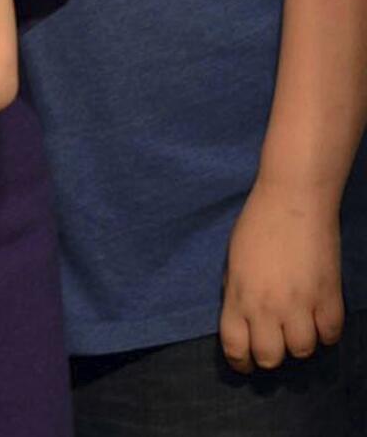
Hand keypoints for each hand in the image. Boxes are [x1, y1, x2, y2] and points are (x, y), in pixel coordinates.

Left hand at [219, 178, 343, 372]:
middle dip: (270, 354)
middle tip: (273, 340)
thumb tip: (242, 319)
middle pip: (270, 357)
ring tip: (296, 324)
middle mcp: (267, 306)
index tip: (245, 363)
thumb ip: (236, 293)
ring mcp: (301, 304)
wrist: (293, 201)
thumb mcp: (233, 260)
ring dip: (298, 341)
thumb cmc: (257, 225)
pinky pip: (330, 336)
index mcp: (239, 295)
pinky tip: (318, 315)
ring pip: (302, 350)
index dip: (240, 362)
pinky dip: (325, 331)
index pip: (235, 347)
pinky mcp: (330, 298)